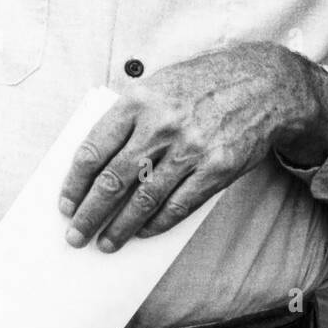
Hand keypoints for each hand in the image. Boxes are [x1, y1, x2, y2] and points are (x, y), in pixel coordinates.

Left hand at [58, 42, 327, 251]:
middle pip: (114, 180)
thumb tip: (93, 165)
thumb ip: (127, 119)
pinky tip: (143, 232)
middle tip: (75, 234)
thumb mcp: (158, 86)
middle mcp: (162, 125)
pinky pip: (179, 205)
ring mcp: (191, 149)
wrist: (262, 84)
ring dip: (120, 227)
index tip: (64, 204)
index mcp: (138, 100)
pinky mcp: (217, 168)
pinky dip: (157, 223)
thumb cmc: (201, 86)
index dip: (74, 183)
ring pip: (144, 199)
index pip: (94, 149)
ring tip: (105, 243)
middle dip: (90, 213)